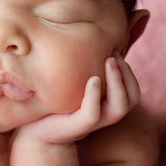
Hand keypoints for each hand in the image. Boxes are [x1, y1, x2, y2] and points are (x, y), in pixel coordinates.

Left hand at [16, 53, 140, 144]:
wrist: (33, 128)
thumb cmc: (54, 100)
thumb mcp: (73, 81)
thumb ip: (87, 67)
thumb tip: (95, 36)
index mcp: (108, 103)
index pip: (132, 89)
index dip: (128, 70)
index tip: (112, 50)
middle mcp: (105, 114)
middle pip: (132, 96)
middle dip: (127, 73)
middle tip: (112, 54)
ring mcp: (94, 122)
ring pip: (120, 107)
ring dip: (117, 82)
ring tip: (109, 61)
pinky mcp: (78, 127)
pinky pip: (93, 113)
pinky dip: (95, 96)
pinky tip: (93, 79)